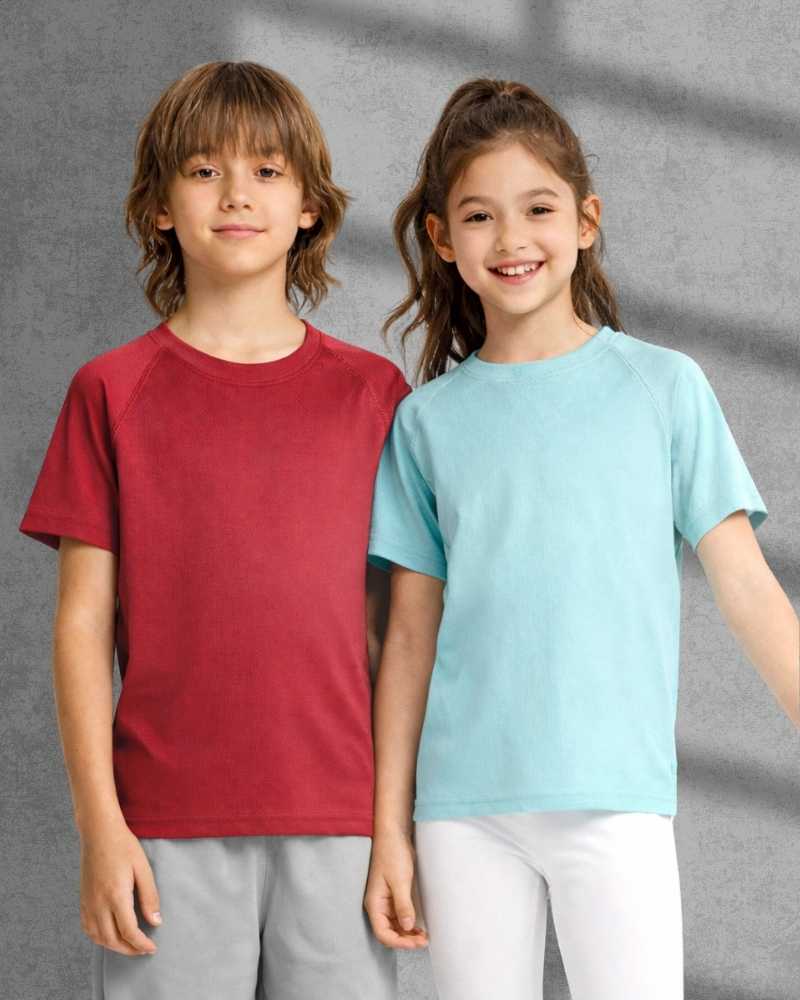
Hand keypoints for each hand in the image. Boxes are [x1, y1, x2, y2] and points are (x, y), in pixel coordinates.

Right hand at [79, 820, 161, 955]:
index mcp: (116, 896)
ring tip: (130, 945)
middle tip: (144, 950)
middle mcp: (98, 904)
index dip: (141, 944)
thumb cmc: (124, 847)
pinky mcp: (82, 900)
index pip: (129, 932)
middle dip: (129, 950)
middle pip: (112, 940)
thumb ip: (150, 897)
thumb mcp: (143, 869)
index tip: (152, 948)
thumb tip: (156, 922)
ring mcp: (88, 903)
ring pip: (98, 937)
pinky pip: (88, 928)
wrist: (99, 833)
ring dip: (114, 946)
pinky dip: (100, 938)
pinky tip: (110, 935)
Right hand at [364, 830, 428, 949]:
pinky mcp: (394, 895)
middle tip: (424, 941)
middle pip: (389, 932)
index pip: (383, 933)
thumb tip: (407, 927)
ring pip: (395, 926)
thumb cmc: (393, 854)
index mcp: (375, 903)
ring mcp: (386, 901)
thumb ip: (403, 905)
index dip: (399, 942)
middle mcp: (379, 905)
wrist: (394, 834)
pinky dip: (409, 923)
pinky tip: (419, 926)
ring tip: (424, 936)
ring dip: (408, 934)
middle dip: (405, 940)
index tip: (416, 943)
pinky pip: (400, 916)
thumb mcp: (400, 880)